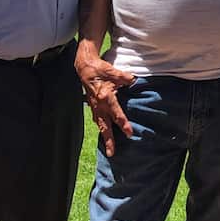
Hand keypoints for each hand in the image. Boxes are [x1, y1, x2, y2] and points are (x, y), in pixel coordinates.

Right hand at [75, 40, 135, 155]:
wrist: (84, 67)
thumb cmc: (99, 69)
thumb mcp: (114, 71)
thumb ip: (125, 78)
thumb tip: (135, 80)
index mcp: (106, 98)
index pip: (117, 114)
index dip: (124, 124)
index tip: (130, 133)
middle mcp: (99, 105)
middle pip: (105, 126)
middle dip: (109, 140)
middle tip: (112, 153)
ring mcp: (94, 106)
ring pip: (100, 125)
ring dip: (104, 136)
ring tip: (108, 148)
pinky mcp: (92, 105)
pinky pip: (97, 119)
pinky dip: (101, 126)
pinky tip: (104, 131)